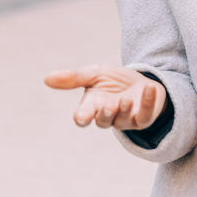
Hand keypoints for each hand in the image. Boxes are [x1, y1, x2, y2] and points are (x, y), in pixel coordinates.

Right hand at [43, 65, 165, 130]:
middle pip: (102, 122)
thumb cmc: (115, 80)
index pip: (83, 117)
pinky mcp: (143, 118)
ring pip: (122, 121)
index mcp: (92, 106)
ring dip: (124, 110)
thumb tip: (47, 78)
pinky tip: (149, 88)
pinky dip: (147, 102)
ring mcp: (125, 119)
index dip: (83, 117)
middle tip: (108, 106)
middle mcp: (108, 116)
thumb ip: (74, 78)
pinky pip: (145, 115)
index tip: (82, 116)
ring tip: (126, 98)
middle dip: (105, 114)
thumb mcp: (96, 74)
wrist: (142, 80)